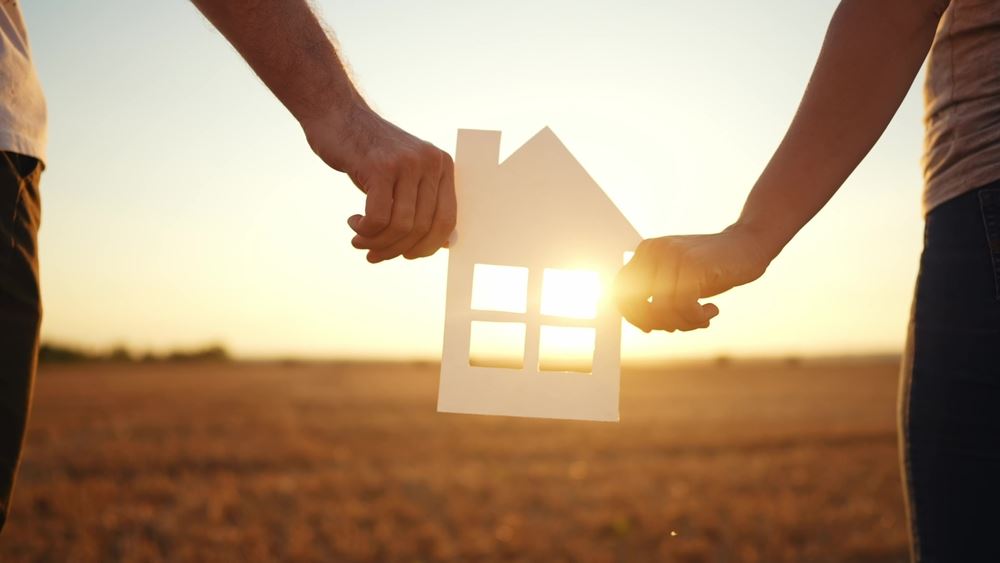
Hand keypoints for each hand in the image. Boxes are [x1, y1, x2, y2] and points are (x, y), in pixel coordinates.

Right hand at [301, 104, 455, 262]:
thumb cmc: (369, 153)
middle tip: (373, 254)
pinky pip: (379, 218)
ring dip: (377, 243)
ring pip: (401, 226)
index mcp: (442, 165)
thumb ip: (423, 205)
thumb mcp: (403, 176)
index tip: (406, 256)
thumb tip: (443, 245)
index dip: (427, 246)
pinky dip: (365, 231)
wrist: (336, 114)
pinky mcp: (380, 167)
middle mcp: (430, 162)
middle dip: (396, 249)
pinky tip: (354, 223)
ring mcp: (406, 163)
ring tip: (359, 241)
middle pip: (422, 227)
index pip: (446, 220)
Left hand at [614, 225, 772, 331]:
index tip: (650, 327)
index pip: (620, 290)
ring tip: (701, 319)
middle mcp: (654, 250)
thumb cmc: (712, 268)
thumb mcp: (678, 279)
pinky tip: (712, 310)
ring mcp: (672, 256)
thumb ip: (657, 295)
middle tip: (682, 324)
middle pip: (638, 304)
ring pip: (661, 309)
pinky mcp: (692, 264)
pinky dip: (696, 318)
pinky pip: (683, 306)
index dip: (632, 314)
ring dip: (683, 323)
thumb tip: (642, 324)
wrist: (748, 245)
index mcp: (646, 252)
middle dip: (659, 323)